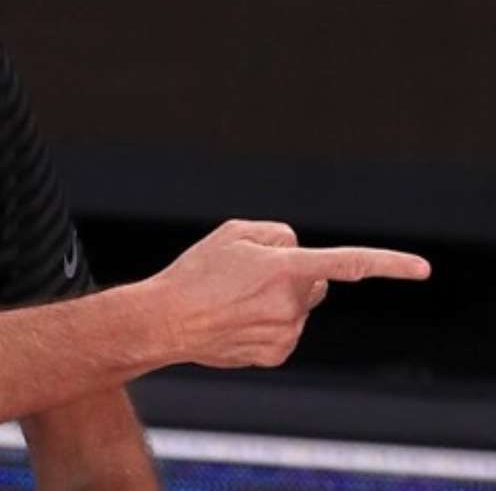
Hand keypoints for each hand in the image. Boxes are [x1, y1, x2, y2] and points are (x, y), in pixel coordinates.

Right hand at [149, 219, 430, 368]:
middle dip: (296, 276)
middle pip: (316, 282)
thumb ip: (276, 233)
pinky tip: (237, 321)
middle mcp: (291, 304)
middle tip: (250, 276)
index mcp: (284, 269)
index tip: (422, 269)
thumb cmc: (196, 272)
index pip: (347, 263)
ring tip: (234, 301)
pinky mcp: (276, 355)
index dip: (388, 264)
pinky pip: (287, 331)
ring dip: (278, 301)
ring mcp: (286, 333)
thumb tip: (298, 249)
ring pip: (299, 309)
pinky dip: (269, 323)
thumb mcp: (231, 232)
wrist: (166, 321)